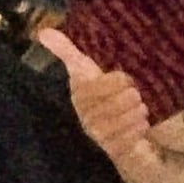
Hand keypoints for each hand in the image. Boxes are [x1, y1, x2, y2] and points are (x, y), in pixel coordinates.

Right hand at [38, 28, 150, 161]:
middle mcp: (85, 118)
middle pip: (106, 108)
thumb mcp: (87, 69)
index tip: (127, 78)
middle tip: (137, 94)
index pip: (93, 89)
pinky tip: (142, 123)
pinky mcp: (113, 150)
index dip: (113, 83)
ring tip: (141, 108)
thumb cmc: (104, 93)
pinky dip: (136, 130)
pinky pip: (124, 141)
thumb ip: (65, 50)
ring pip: (116, 124)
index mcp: (80, 96)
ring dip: (133, 114)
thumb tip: (42, 32)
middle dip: (127, 98)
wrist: (120, 127)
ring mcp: (98, 136)